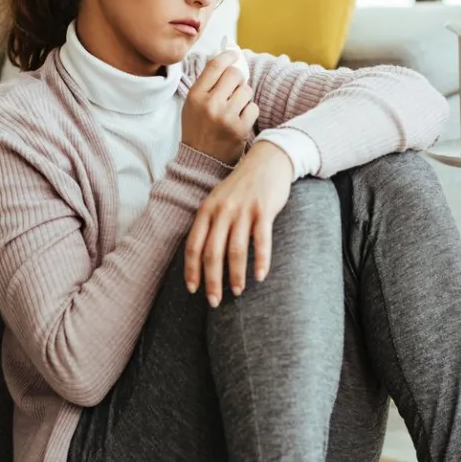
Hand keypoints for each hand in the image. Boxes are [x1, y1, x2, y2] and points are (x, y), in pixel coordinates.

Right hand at [181, 50, 257, 164]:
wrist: (201, 161)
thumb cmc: (198, 129)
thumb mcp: (193, 104)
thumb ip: (207, 84)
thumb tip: (227, 60)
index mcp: (195, 96)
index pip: (215, 65)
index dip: (228, 56)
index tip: (233, 55)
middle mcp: (210, 104)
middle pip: (234, 74)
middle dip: (238, 79)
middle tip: (234, 89)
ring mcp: (225, 117)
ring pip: (246, 90)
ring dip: (244, 97)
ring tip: (235, 108)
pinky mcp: (239, 129)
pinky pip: (253, 108)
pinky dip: (249, 112)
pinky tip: (240, 120)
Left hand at [184, 142, 294, 306]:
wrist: (268, 160)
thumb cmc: (242, 186)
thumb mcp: (219, 200)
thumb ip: (210, 223)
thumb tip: (202, 256)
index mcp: (206, 210)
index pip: (193, 246)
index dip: (191, 270)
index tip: (193, 289)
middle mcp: (222, 211)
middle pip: (212, 253)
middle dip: (212, 281)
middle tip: (214, 301)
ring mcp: (243, 210)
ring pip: (235, 250)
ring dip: (235, 275)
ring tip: (237, 292)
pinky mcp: (263, 211)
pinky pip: (261, 241)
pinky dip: (261, 261)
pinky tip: (261, 276)